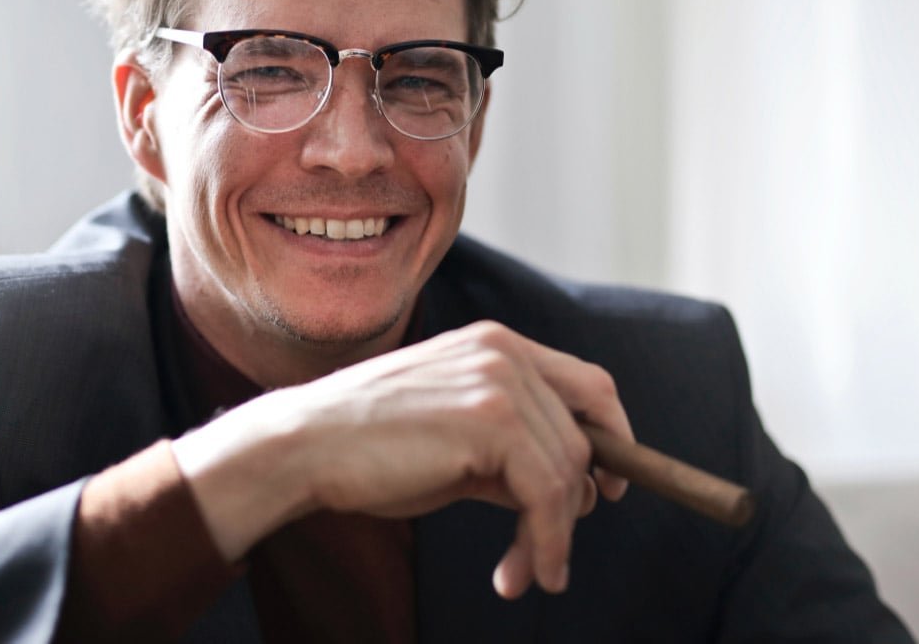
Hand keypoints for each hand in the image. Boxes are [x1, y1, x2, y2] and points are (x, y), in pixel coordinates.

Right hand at [170, 321, 631, 598]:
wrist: (305, 446)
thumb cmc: (369, 448)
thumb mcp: (454, 443)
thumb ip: (512, 455)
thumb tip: (574, 494)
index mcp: (496, 345)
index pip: (589, 385)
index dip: (613, 439)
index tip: (608, 490)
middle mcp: (505, 351)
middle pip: (585, 436)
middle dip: (573, 507)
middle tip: (546, 558)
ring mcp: (499, 381)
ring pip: (569, 471)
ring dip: (552, 536)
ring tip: (521, 572)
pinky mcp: (491, 419)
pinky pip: (548, 493)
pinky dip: (544, 542)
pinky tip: (517, 572)